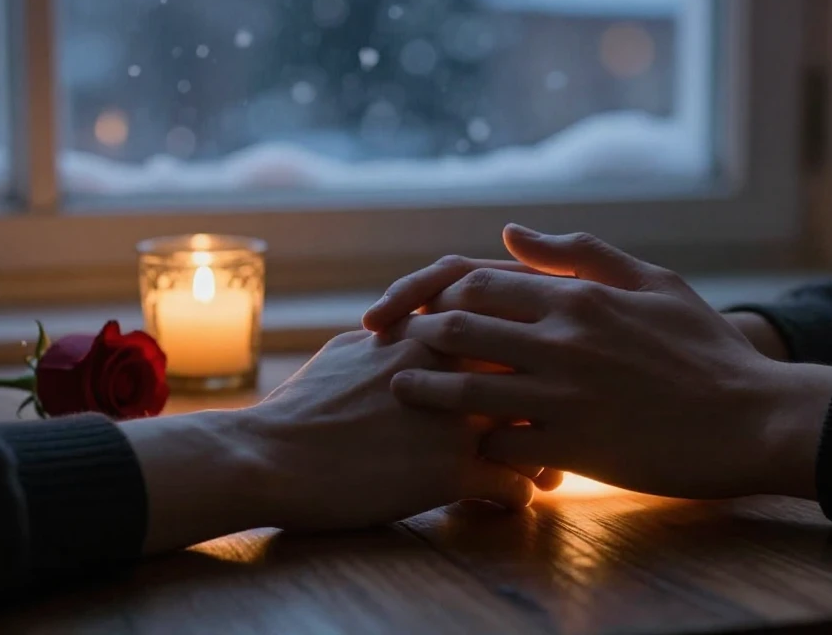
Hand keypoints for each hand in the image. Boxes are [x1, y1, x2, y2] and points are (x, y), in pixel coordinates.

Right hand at [123, 331, 535, 552]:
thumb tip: (415, 327)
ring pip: (536, 433)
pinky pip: (514, 487)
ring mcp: (457, 419)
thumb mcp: (355, 349)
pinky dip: (520, 498)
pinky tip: (513, 504)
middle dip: (553, 401)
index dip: (533, 350)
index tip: (542, 370)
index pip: (510, 327)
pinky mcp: (450, 472)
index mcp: (433, 332)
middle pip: (535, 375)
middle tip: (560, 423)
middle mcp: (455, 368)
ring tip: (547, 473)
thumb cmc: (306, 404)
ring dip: (548, 455)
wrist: (271, 455)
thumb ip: (401, 336)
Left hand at [371, 226, 831, 499]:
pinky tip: (464, 450)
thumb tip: (510, 231)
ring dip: (425, 390)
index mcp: (577, 297)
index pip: (477, 282)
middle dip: (418, 337)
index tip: (423, 311)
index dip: (438, 295)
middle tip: (395, 347)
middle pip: (457, 329)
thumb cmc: (705, 348)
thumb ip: (580, 253)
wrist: (753, 418)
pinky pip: (500, 448)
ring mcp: (564, 395)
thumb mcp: (652, 282)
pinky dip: (477, 448)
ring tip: (401, 391)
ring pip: (463, 389)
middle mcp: (562, 340)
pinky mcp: (574, 448)